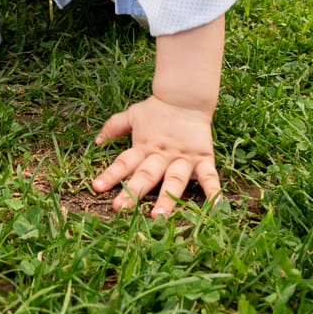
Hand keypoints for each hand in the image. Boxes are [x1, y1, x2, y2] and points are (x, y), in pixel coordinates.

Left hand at [91, 94, 220, 217]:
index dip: (110, 174)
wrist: (186, 97)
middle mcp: (162, 155)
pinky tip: (216, 207)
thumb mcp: (133, 115)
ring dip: (166, 198)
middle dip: (133, 192)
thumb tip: (96, 140)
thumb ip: (114, 127)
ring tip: (158, 217)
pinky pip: (209, 176)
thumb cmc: (157, 109)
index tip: (96, 188)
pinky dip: (213, 191)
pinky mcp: (203, 158)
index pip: (124, 162)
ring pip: (173, 180)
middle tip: (120, 209)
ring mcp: (183, 158)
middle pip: (146, 175)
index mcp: (144, 147)